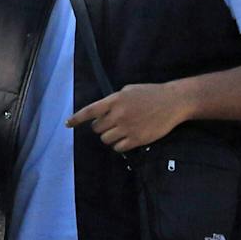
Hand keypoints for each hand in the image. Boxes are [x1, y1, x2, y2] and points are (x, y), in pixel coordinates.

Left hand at [69, 81, 188, 152]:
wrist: (172, 102)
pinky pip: (118, 147)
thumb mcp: (128, 91)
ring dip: (110, 136)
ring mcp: (127, 128)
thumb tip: (102, 113)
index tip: (68, 124)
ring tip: (120, 131)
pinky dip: (119, 145)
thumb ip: (114, 101)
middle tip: (111, 124)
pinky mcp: (137, 139)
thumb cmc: (150, 94)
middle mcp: (119, 114)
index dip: (76, 118)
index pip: (90, 111)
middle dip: (101, 127)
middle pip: (97, 129)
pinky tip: (126, 138)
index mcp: (115, 100)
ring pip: (106, 139)